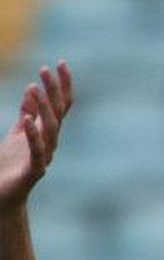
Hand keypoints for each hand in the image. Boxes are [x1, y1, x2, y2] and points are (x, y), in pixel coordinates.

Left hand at [0, 62, 72, 211]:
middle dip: (53, 89)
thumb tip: (31, 92)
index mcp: (46, 132)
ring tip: (33, 88)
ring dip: (42, 107)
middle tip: (45, 69)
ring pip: (50, 127)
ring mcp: (45, 155)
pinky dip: (33, 134)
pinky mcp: (34, 170)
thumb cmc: (8, 167)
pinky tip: (26, 120)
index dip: (62, 84)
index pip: (61, 104)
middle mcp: (50, 141)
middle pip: (57, 111)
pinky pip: (36, 150)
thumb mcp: (15, 135)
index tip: (60, 63)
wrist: (2, 197)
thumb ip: (25, 115)